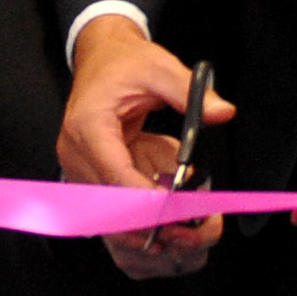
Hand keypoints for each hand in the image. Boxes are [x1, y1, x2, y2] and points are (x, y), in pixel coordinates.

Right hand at [60, 15, 232, 279]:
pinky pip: (105, 210)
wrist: (100, 59)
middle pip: (107, 204)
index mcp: (88, 125)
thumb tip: (221, 112)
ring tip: (176, 236)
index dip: (145, 199)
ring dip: (138, 229)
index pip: (115, 175)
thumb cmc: (123, 64)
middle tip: (184, 233)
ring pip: (104, 215)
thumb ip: (189, 91)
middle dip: (145, 222)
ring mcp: (76, 167)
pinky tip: (159, 227)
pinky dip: (131, 221)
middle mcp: (74, 152)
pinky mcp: (85, 176)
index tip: (177, 212)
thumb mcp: (159, 67)